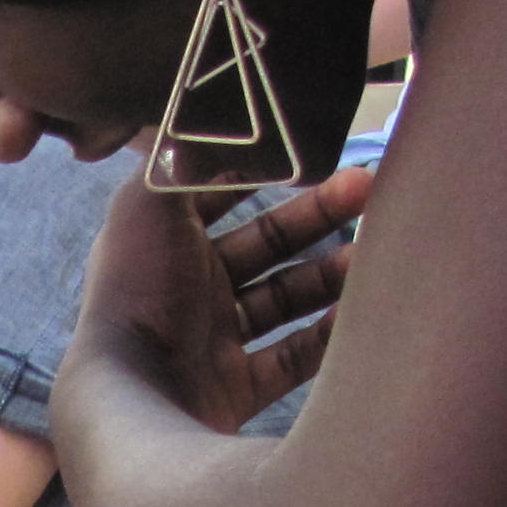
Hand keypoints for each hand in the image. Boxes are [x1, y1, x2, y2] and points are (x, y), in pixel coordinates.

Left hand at [77, 164, 374, 431]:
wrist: (130, 395)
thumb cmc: (137, 290)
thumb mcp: (149, 203)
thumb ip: (187, 156)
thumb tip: (220, 110)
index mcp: (165, 242)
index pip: (221, 194)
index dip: (268, 172)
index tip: (320, 154)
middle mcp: (188, 289)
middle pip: (265, 245)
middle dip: (317, 217)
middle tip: (372, 192)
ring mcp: (213, 342)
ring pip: (285, 299)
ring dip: (330, 275)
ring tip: (377, 254)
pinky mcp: (236, 390)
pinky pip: (292, 358)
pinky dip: (327, 337)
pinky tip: (364, 312)